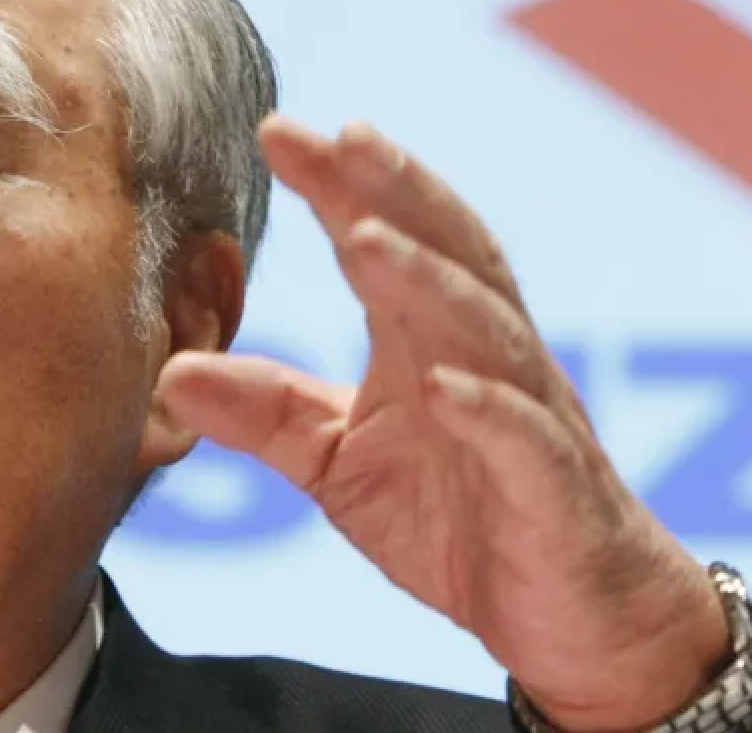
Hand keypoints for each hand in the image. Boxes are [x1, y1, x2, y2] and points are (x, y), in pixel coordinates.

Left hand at [157, 116, 729, 731]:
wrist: (580, 619)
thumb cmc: (466, 522)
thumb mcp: (344, 466)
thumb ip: (269, 415)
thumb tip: (172, 371)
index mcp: (432, 341)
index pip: (392, 241)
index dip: (341, 186)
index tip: (278, 132)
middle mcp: (488, 359)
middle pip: (452, 254)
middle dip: (396, 191)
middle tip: (338, 138)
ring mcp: (530, 416)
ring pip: (485, 329)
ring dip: (428, 281)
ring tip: (366, 239)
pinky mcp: (556, 488)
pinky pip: (524, 439)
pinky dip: (488, 407)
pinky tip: (445, 386)